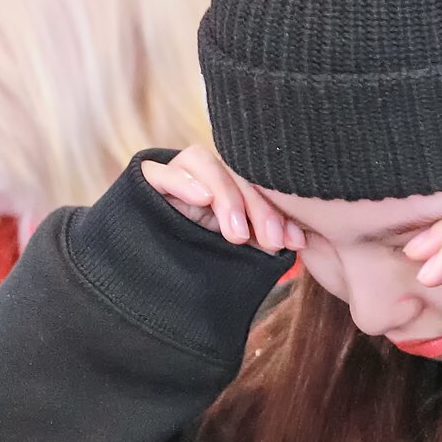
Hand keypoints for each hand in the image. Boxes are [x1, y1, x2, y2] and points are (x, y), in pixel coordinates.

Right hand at [141, 147, 303, 252]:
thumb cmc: (197, 260)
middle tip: (271, 240)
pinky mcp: (145, 181)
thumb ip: (260, 239)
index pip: (257, 184)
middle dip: (258, 207)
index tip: (293, 241)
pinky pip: (159, 171)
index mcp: (228, 186)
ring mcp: (174, 174)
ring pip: (202, 162)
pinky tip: (202, 199)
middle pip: (234, 172)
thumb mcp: (236, 251)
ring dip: (225, 196)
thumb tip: (296, 242)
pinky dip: (182, 182)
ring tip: (237, 231)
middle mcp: (203, 174)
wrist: (144, 279)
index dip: (277, 211)